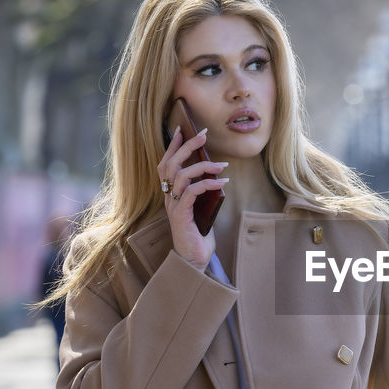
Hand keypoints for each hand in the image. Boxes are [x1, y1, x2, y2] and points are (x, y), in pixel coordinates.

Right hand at [156, 126, 227, 269]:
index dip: (172, 146)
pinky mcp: (181, 215)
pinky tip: (222, 182)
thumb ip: (204, 191)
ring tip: (222, 164)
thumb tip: (217, 173)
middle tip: (203, 134)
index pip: (166, 164)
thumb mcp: (203, 207)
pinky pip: (192, 192)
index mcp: (170, 193)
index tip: (183, 129)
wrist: (194, 259)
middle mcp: (168, 197)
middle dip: (187, 146)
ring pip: (181, 176)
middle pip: (171, 164)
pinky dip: (208, 184)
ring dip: (203, 166)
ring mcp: (173, 206)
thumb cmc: (199, 233)